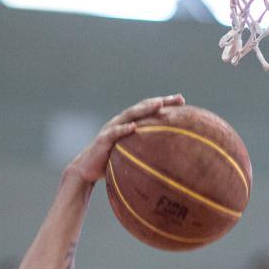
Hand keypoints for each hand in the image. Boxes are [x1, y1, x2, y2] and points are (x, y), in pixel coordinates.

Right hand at [63, 94, 185, 183]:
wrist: (86, 169)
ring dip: (144, 109)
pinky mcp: (103, 139)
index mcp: (129, 124)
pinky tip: (134, 127)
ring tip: (158, 104)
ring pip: (130, 115)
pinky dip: (124, 129)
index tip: (182, 100)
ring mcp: (111, 128)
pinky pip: (114, 133)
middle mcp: (121, 122)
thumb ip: (145, 151)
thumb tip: (168, 160)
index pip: (148, 110)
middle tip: (178, 99)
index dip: (164, 103)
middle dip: (160, 101)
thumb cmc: (111, 162)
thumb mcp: (131, 154)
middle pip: (142, 107)